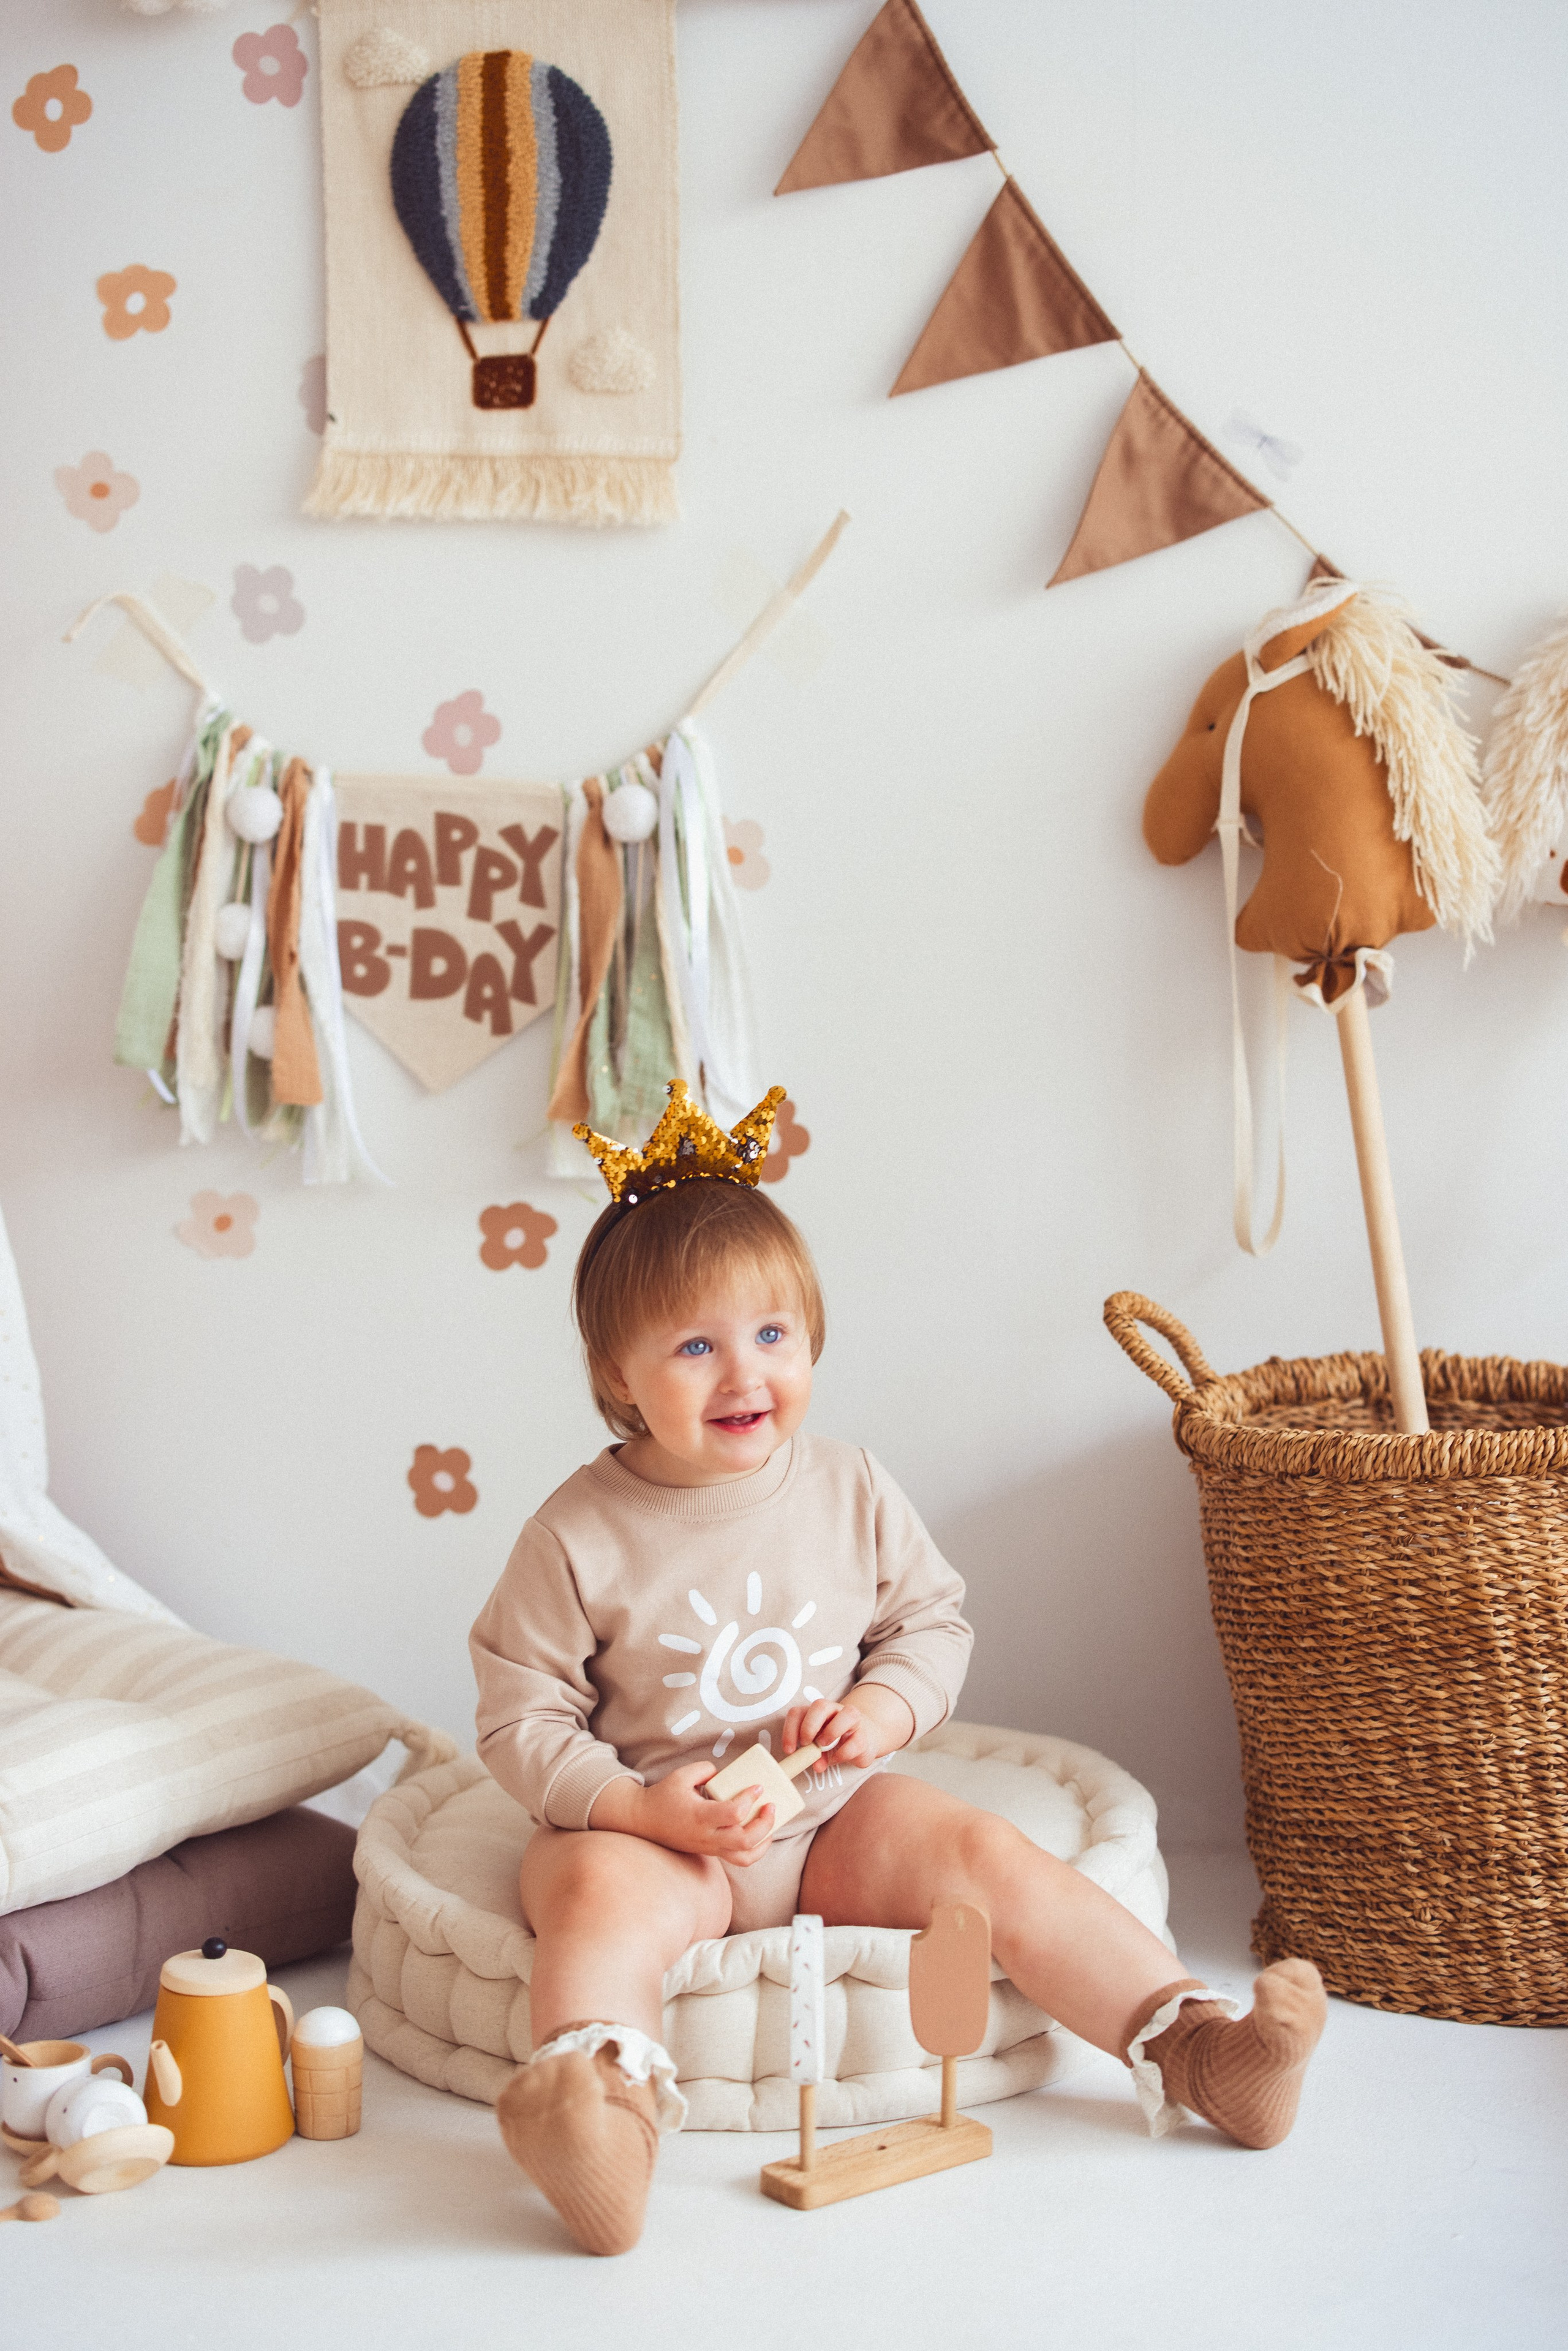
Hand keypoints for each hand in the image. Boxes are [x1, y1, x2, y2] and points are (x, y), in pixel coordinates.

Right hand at [589, 1763, 776, 1866]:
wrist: (644, 1821)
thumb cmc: (663, 1796)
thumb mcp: (682, 1775)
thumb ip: (706, 1769)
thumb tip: (727, 1775)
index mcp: (700, 1816)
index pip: (734, 1814)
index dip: (750, 1800)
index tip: (758, 1786)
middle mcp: (707, 1836)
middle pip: (745, 1840)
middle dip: (765, 1824)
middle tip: (771, 1805)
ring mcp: (710, 1847)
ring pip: (745, 1856)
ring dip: (764, 1840)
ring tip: (771, 1822)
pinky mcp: (711, 1852)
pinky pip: (739, 1859)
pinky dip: (755, 1850)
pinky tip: (763, 1835)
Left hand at [782, 1683, 914, 1770]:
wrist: (865, 1738)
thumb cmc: (836, 1741)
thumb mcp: (819, 1747)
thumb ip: (814, 1754)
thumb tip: (815, 1766)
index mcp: (817, 1712)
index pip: (798, 1712)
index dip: (790, 1730)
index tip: (789, 1750)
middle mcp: (835, 1710)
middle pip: (820, 1705)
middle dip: (809, 1726)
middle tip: (806, 1744)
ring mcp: (853, 1720)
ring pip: (847, 1714)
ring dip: (832, 1732)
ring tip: (823, 1748)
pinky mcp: (865, 1736)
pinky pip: (856, 1742)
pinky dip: (843, 1754)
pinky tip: (835, 1759)